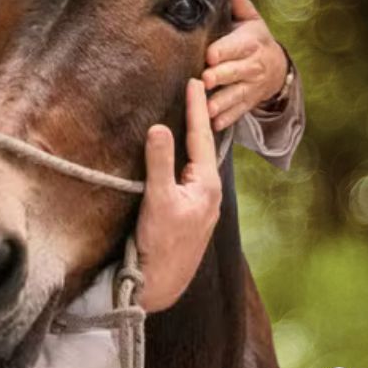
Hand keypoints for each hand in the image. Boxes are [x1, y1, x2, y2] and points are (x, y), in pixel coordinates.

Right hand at [134, 78, 221, 312]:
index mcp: (206, 185)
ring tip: (188, 117)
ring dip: (193, 140)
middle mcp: (209, 193)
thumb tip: (159, 127)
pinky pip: (189, 176)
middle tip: (194, 91)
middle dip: (199, 120)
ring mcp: (201, 206)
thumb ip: (159, 162)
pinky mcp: (190, 215)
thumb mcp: (158, 199)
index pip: (201, 137)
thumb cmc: (161, 245)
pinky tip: (178, 158)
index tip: (194, 82)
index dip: (196, 108)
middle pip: (204, 147)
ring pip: (198, 163)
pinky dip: (185, 159)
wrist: (160, 285)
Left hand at [201, 0, 287, 131]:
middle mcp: (252, 65)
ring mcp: (250, 87)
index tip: (209, 55)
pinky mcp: (246, 103)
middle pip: (235, 72)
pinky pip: (236, 113)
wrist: (277, 69)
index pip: (235, 46)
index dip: (223, 51)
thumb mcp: (250, 19)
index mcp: (250, 42)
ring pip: (235, 96)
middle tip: (204, 80)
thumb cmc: (254, 39)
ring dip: (220, 103)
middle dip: (221, 76)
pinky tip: (212, 126)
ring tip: (205, 109)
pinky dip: (225, 120)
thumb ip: (236, 1)